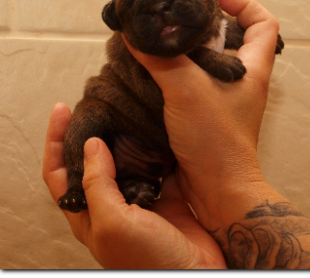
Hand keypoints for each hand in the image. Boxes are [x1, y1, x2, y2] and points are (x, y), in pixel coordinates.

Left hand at [43, 103, 226, 268]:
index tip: (62, 110)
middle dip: (84, 134)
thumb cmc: (149, 261)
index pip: (58, 172)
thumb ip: (97, 184)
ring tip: (119, 112)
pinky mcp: (160, 192)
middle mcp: (108, 203)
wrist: (196, 274)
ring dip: (117, 136)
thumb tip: (91, 145)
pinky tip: (149, 130)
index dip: (55, 141)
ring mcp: (135, 196)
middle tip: (90, 107)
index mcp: (88, 214)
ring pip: (119, 159)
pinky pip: (150, 163)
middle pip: (87, 162)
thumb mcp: (113, 223)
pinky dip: (147, 146)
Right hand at [124, 0, 280, 227]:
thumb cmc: (216, 142)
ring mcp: (222, 96)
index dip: (242, 2)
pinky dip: (176, 72)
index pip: (262, 22)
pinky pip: (191, 81)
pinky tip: (155, 69)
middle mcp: (240, 80)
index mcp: (251, 68)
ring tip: (162, 40)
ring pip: (207, 61)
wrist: (215, 188)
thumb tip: (135, 34)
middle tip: (178, 17)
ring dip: (186, 50)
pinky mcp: (204, 110)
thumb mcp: (187, 90)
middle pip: (231, 37)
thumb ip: (161, 59)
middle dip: (206, 23)